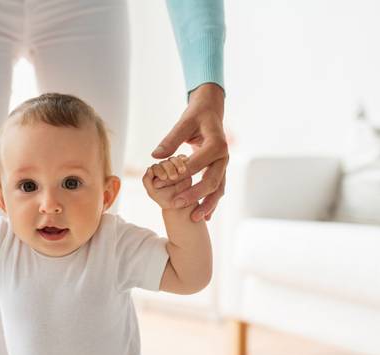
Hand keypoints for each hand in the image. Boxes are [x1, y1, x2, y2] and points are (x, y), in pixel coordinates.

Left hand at [142, 155, 192, 209]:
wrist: (179, 204)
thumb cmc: (164, 199)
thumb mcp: (152, 192)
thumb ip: (147, 180)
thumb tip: (148, 168)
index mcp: (154, 173)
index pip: (155, 167)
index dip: (159, 170)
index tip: (164, 177)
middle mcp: (163, 168)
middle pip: (165, 162)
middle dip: (169, 168)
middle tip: (173, 177)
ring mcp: (173, 166)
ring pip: (173, 159)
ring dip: (177, 163)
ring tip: (181, 171)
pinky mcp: (183, 166)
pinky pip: (182, 159)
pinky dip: (183, 158)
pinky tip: (186, 160)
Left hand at [151, 83, 227, 221]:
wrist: (212, 111)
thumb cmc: (197, 115)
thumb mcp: (184, 122)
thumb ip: (171, 139)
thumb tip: (156, 155)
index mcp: (216, 144)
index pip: (197, 164)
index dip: (179, 174)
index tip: (161, 183)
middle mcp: (224, 157)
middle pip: (212, 181)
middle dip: (194, 195)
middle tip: (177, 204)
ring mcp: (224, 165)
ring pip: (218, 189)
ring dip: (207, 205)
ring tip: (195, 218)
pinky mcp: (220, 170)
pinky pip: (218, 189)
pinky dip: (211, 203)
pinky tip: (204, 217)